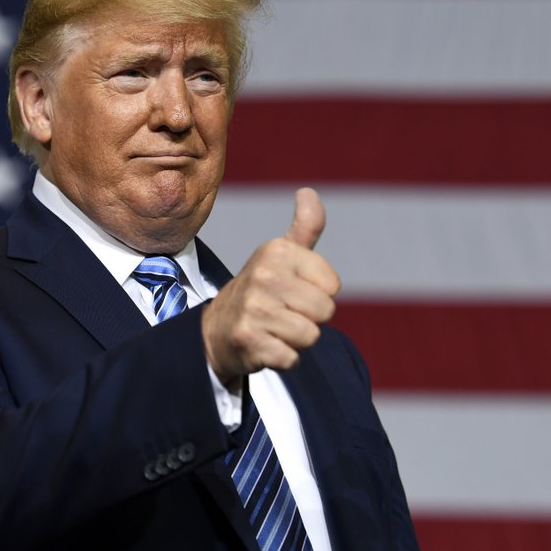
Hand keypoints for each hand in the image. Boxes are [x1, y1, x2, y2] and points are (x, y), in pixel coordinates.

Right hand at [202, 187, 340, 387]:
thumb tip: (309, 192)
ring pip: (310, 336)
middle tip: (284, 313)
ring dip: (298, 340)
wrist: (217, 328)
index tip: (294, 291)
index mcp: (277, 251)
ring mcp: (254, 308)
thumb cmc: (261, 290)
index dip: (319, 294)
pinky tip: (266, 346)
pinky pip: (292, 358)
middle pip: (325, 312)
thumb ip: (304, 227)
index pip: (333, 286)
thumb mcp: (282, 255)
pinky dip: (284, 358)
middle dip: (311, 319)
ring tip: (275, 329)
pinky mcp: (249, 340)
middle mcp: (264, 275)